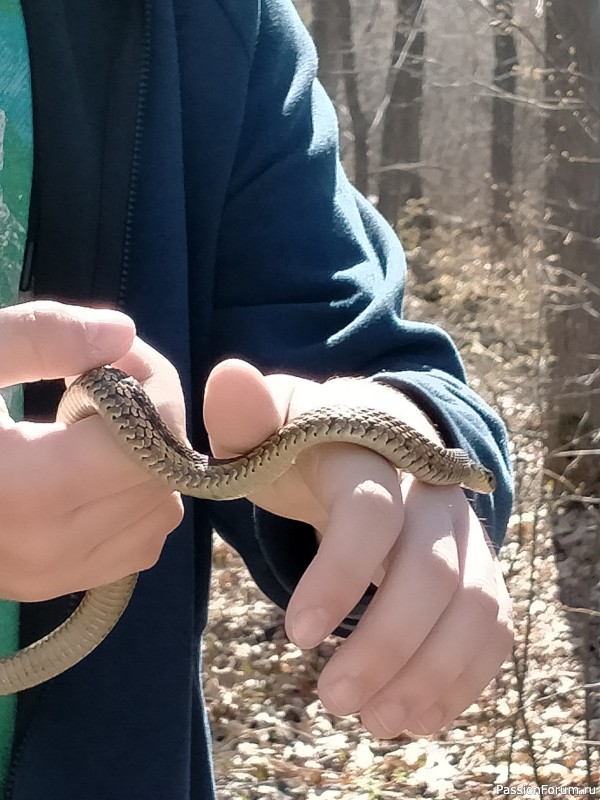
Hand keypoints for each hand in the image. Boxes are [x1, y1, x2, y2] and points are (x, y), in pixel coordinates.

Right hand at [0, 301, 183, 601]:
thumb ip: (39, 337)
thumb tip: (123, 333)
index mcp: (26, 488)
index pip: (148, 442)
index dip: (151, 390)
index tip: (114, 361)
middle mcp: (48, 547)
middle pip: (162, 476)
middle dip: (151, 421)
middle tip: (103, 387)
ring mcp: (52, 576)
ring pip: (160, 514)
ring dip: (146, 463)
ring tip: (90, 432)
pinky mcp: (52, 587)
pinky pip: (140, 544)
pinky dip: (134, 504)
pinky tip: (89, 474)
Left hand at [204, 358, 512, 736]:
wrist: (368, 442)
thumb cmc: (305, 442)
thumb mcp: (267, 426)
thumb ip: (245, 413)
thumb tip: (228, 375)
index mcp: (372, 452)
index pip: (371, 512)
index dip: (340, 574)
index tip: (295, 637)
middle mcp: (429, 490)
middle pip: (431, 571)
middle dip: (385, 644)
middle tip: (333, 700)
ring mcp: (462, 530)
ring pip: (472, 605)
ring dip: (430, 672)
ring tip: (378, 721)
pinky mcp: (478, 566)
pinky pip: (492, 625)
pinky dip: (464, 675)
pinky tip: (419, 712)